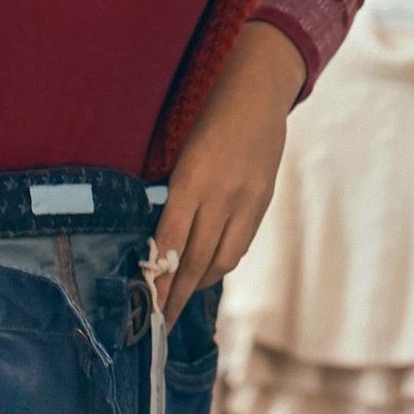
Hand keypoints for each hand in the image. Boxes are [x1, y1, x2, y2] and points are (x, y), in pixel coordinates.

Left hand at [152, 23, 305, 324]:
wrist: (259, 90)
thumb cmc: (207, 115)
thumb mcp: (181, 151)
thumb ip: (173, 195)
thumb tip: (157, 241)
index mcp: (191, 179)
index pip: (171, 243)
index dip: (160, 281)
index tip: (150, 308)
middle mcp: (221, 195)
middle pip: (196, 259)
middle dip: (177, 295)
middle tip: (161, 322)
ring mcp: (247, 200)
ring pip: (223, 258)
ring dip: (200, 282)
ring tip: (182, 296)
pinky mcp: (263, 202)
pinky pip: (241, 243)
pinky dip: (221, 261)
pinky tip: (207, 268)